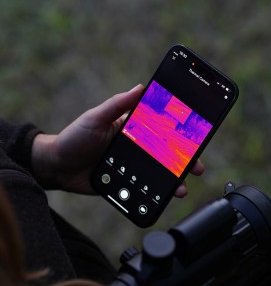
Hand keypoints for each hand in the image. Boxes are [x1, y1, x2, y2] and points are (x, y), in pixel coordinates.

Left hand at [32, 85, 204, 194]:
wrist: (57, 167)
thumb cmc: (74, 138)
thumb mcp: (95, 118)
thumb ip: (117, 105)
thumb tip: (141, 87)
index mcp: (133, 131)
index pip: (161, 130)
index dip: (179, 134)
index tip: (196, 137)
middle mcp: (137, 149)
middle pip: (166, 155)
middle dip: (185, 162)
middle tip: (197, 168)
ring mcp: (133, 168)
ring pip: (159, 175)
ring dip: (174, 181)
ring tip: (181, 188)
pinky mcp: (126, 184)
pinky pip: (144, 189)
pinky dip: (156, 194)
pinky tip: (163, 198)